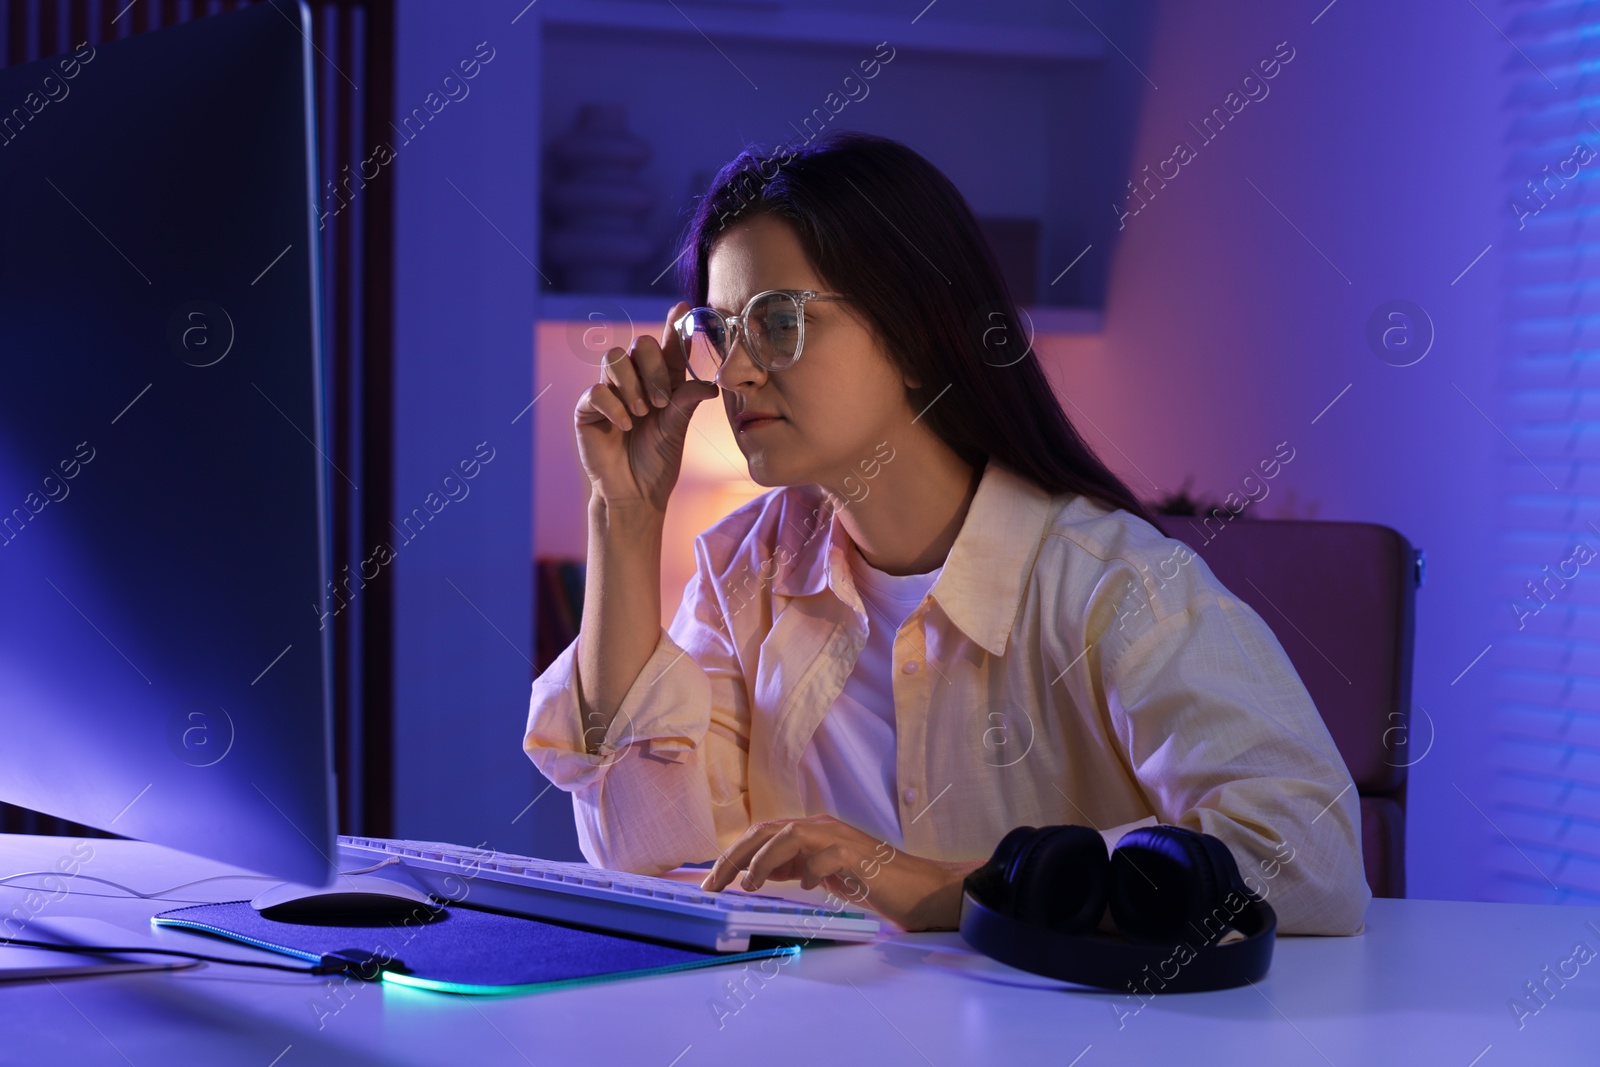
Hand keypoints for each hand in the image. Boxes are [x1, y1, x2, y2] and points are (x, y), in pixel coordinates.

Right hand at [574, 300, 720, 514]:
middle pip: (640, 345)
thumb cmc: (658, 460)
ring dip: (633, 386)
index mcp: (662, 381)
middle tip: (660, 403)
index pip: (668, 346)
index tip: (684, 308)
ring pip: (615, 359)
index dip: (674, 325)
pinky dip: (615, 407)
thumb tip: (710, 383)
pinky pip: (597, 390)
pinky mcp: (588, 408)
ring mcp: (610, 391)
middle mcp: (635, 380)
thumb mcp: (678, 428)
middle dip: (654, 370)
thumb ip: (687, 400)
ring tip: (642, 414)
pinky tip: (625, 426)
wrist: (636, 492)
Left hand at [698, 814, 984, 931]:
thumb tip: (757, 872)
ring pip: (792, 835)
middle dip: (735, 856)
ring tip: (750, 883)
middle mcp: (823, 828)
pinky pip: (827, 856)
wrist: (919, 889)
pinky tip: (806, 886)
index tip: (710, 882)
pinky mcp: (859, 856)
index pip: (762, 836)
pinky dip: (811, 869)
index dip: (732, 856)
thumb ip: (794, 866)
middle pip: (768, 830)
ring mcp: (841, 839)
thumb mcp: (823, 873)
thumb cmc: (872, 882)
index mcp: (812, 832)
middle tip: (714, 884)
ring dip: (765, 859)